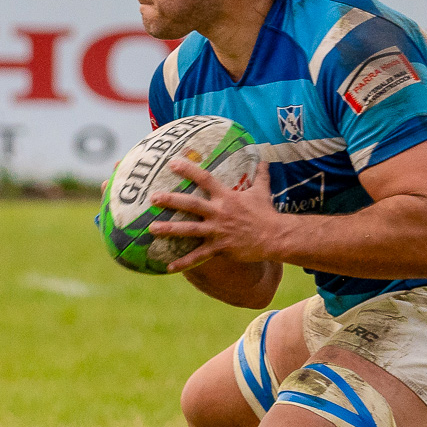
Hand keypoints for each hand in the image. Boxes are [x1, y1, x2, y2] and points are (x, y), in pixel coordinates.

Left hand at [146, 159, 278, 272]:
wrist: (275, 237)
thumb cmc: (266, 214)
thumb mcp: (263, 192)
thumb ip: (260, 175)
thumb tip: (265, 159)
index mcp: (226, 197)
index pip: (205, 178)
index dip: (188, 169)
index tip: (171, 162)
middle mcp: (219, 212)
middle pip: (191, 204)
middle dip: (171, 200)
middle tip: (152, 197)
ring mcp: (218, 231)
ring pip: (189, 229)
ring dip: (169, 229)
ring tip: (151, 229)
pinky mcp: (220, 248)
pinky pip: (198, 256)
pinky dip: (183, 263)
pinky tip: (168, 267)